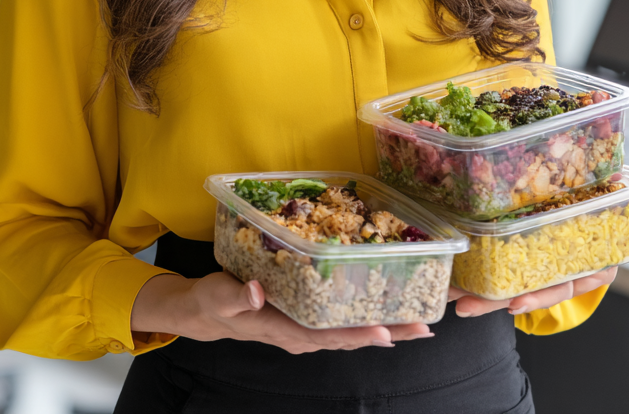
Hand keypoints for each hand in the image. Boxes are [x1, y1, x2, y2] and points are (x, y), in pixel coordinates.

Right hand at [130, 270, 433, 353]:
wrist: (205, 310)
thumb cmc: (212, 302)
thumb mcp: (218, 296)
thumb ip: (237, 295)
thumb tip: (256, 292)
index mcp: (284, 329)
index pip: (326, 335)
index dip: (357, 334)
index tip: (387, 331)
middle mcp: (301, 333)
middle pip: (349, 337)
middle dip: (387, 332)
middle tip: (423, 328)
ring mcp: (305, 328)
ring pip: (350, 331)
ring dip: (384, 327)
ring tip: (419, 323)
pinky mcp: (306, 317)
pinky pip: (342, 322)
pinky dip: (367, 318)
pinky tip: (388, 312)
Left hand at [449, 202, 628, 318]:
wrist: (589, 222)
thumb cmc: (604, 227)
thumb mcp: (625, 227)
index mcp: (581, 268)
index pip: (560, 286)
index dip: (538, 296)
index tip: (515, 304)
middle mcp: (556, 274)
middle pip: (522, 293)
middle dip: (492, 302)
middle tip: (465, 306)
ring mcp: (534, 271)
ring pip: (502, 286)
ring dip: (475, 293)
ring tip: (451, 298)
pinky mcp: (514, 259)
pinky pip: (491, 270)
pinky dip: (470, 276)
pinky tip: (449, 282)